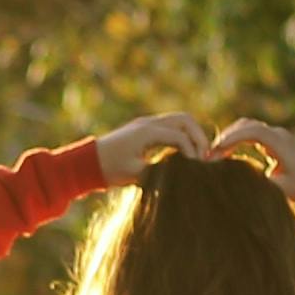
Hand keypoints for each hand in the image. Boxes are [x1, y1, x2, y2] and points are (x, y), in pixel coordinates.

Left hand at [95, 109, 211, 184]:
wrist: (88, 162)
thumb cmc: (109, 169)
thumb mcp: (135, 174)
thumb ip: (159, 172)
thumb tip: (183, 174)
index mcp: (147, 132)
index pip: (180, 136)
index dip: (193, 152)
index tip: (198, 168)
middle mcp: (149, 123)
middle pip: (185, 120)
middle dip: (199, 137)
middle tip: (205, 157)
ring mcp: (147, 123)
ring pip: (180, 120)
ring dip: (192, 134)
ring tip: (199, 155)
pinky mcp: (146, 128)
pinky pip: (171, 125)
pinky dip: (183, 135)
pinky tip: (186, 153)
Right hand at [212, 116, 294, 202]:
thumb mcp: (282, 191)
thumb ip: (261, 186)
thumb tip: (237, 186)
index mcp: (282, 144)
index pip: (254, 131)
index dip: (233, 138)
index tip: (216, 150)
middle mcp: (278, 135)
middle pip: (247, 125)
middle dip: (227, 137)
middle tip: (209, 155)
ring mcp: (276, 136)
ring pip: (247, 127)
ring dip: (230, 137)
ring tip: (214, 155)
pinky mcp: (273, 141)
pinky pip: (251, 134)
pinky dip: (236, 140)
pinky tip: (225, 154)